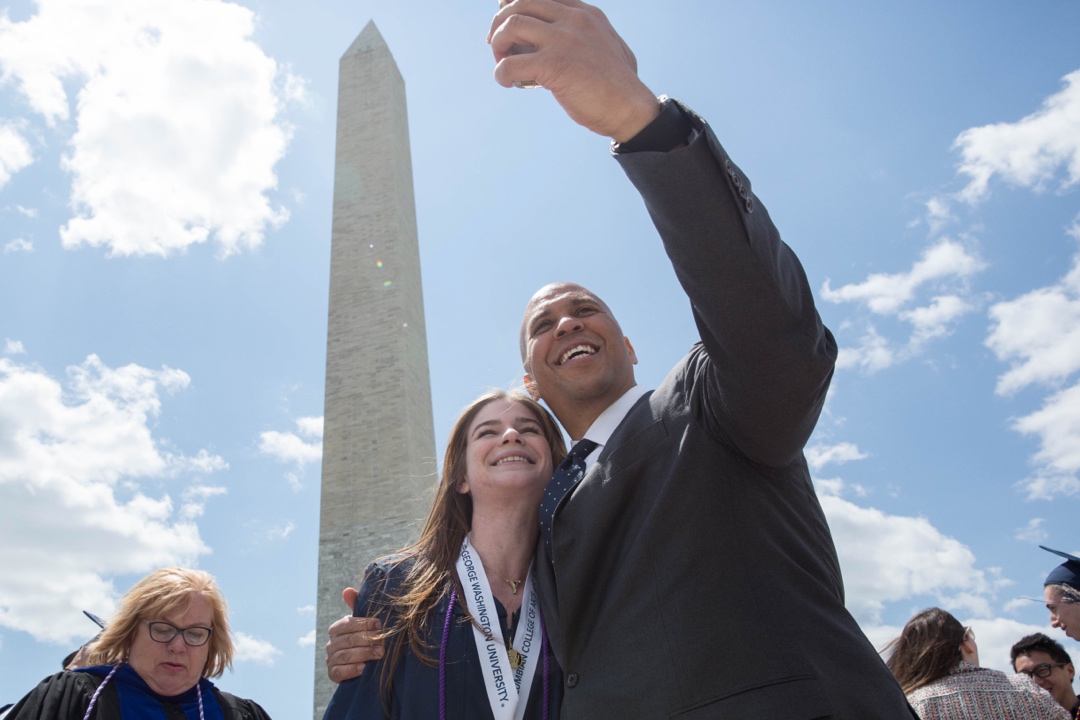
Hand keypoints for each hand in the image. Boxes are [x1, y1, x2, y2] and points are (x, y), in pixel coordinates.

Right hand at [324, 588, 384, 683]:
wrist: (365, 664)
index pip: (347, 624)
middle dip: (367, 640)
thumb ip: (358, 606)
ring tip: (379, 654)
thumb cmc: (365, 638)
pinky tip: (364, 668)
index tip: (380, 625)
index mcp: (337, 628)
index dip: (364, 623)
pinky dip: (351, 670)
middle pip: (348, 640)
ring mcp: (330, 659)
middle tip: (383, 641)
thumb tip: (347, 590)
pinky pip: (339, 672)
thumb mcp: (364, 623)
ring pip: (344, 655)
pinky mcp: (333, 674)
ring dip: (363, 654)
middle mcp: (331, 643)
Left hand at [488, 0, 660, 142]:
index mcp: (584, 13)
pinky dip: (501, 74)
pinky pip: (511, 63)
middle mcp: (573, 19)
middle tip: (498, 48)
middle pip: (519, 4)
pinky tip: (507, 83)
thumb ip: (585, 36)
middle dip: (499, 25)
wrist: (630, 108)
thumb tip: (557, 44)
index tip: (507, 27)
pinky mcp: (554, 65)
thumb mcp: (607, 46)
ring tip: (502, 63)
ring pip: (510, 25)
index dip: (514, 7)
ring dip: (498, 45)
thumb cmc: (618, 86)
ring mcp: (563, 39)